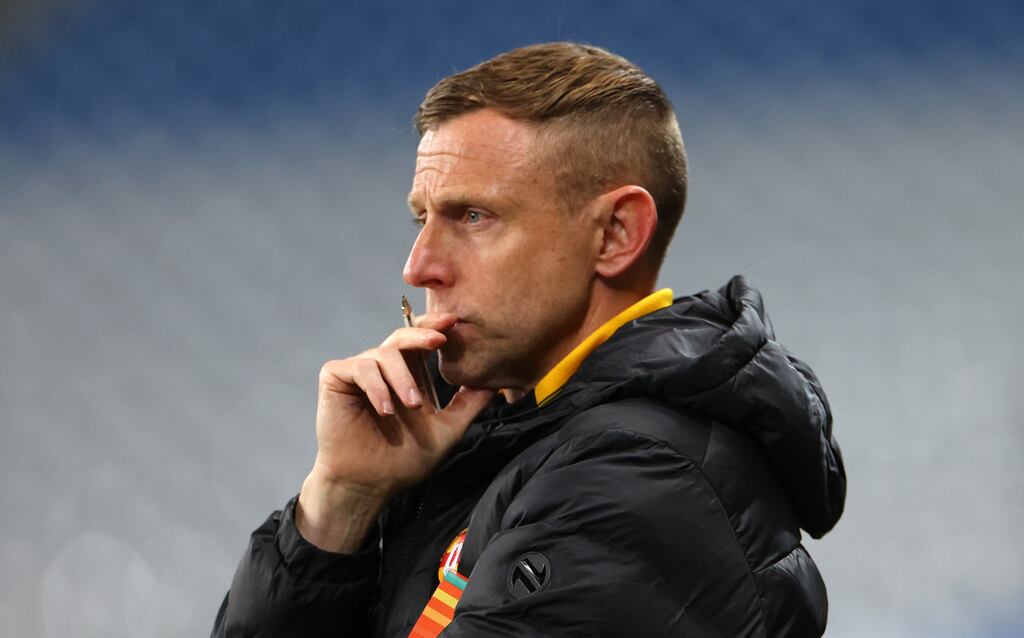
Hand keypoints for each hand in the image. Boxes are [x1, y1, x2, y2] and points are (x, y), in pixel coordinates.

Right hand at [296, 312, 493, 551]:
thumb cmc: (403, 461)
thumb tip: (496, 383)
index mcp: (408, 374)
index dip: (435, 325)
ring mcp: (359, 370)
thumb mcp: (447, 431)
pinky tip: (385, 409)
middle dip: (422, 335)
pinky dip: (376, 386)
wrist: (368, 483)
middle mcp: (383, 367)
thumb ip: (468, 405)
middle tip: (439, 341)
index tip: (455, 322)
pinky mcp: (335, 377)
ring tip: (411, 405)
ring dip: (402, 378)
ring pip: (383, 354)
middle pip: (402, 335)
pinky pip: (359, 367)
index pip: (422, 339)